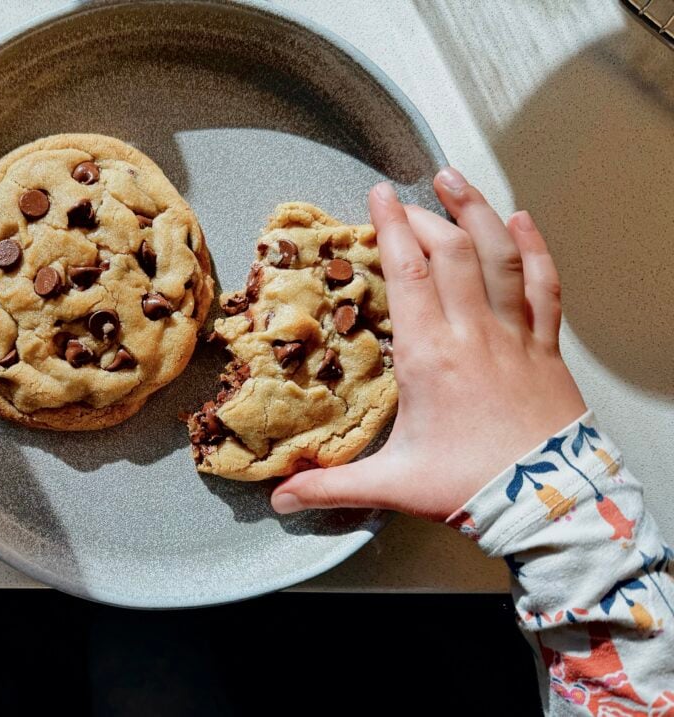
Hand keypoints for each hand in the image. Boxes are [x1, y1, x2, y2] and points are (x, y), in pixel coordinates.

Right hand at [271, 167, 586, 519]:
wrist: (549, 505)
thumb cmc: (470, 487)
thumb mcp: (393, 484)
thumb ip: (331, 486)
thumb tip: (279, 499)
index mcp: (430, 355)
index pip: (408, 272)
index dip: (392, 227)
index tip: (378, 195)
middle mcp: (473, 332)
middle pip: (451, 251)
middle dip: (424, 216)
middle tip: (403, 198)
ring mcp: (515, 334)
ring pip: (499, 256)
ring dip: (477, 212)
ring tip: (455, 180)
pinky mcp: (545, 346)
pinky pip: (543, 285)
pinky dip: (534, 248)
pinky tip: (522, 220)